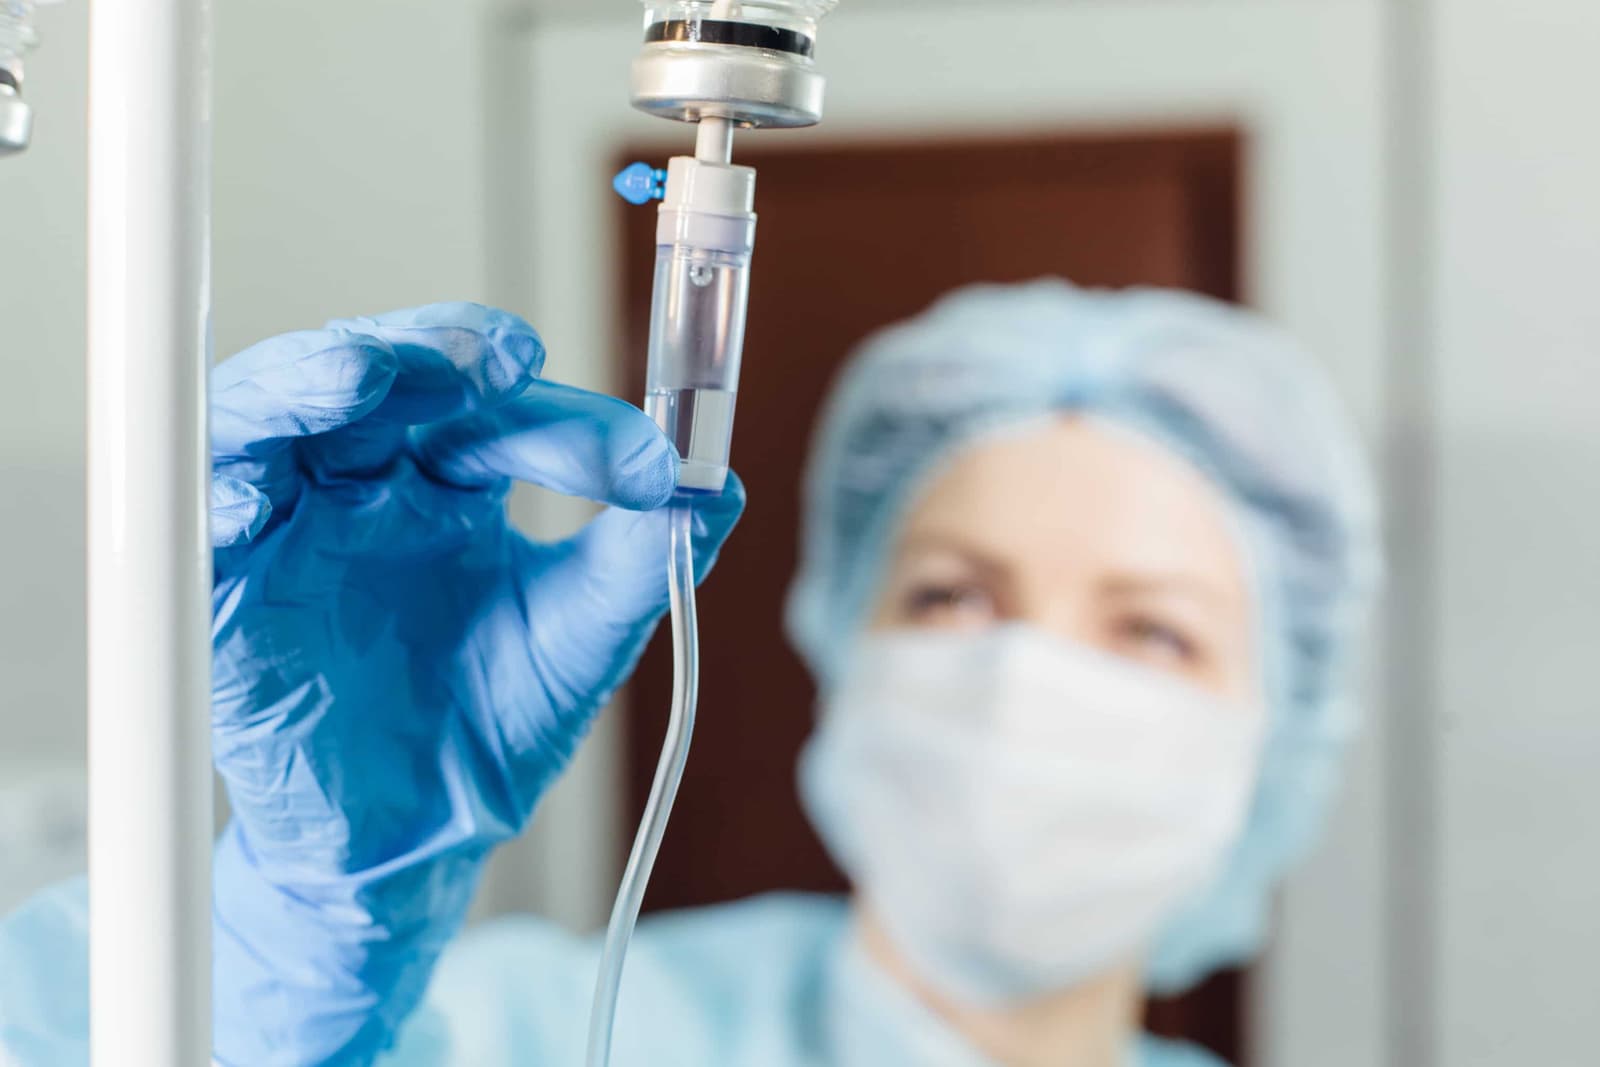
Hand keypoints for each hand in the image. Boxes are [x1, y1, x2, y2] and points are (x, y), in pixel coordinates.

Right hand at [204, 304, 742, 1065]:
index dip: (567, 419)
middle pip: (383, 375)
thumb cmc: (492, 728)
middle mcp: (368, 482)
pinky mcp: (228, 588)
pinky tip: (266, 486)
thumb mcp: (581, 640)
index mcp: (453, 483)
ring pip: (277, 411)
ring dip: (317, 379)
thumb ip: (642, 559)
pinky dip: (226, 487)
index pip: (499, 409)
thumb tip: (718, 486)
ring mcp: (293, 525)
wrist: (420, 842)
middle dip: (434, 348)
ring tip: (375, 373)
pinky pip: (199, 519)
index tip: (645, 461)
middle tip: (500, 360)